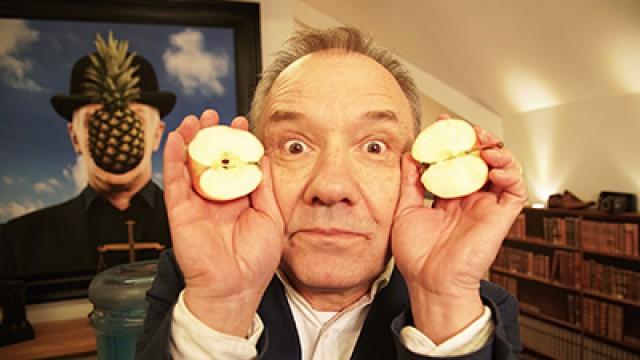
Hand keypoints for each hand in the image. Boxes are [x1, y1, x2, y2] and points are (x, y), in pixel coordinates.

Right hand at [163, 109, 284, 335]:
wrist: (236, 287)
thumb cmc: (256, 260)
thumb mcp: (271, 216)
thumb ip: (265, 186)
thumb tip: (264, 157)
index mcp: (238, 199)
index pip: (234, 163)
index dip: (236, 142)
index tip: (241, 123)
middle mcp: (216, 198)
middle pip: (209, 159)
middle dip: (210, 135)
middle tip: (213, 115)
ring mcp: (197, 204)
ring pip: (188, 165)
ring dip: (189, 141)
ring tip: (194, 119)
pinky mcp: (180, 212)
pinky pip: (173, 181)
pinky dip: (172, 159)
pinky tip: (177, 139)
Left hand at [391, 115, 526, 342]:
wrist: (428, 281)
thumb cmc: (416, 253)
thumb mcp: (405, 210)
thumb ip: (409, 182)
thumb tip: (409, 154)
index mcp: (449, 195)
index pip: (456, 159)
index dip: (452, 139)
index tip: (440, 123)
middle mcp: (470, 197)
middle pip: (481, 158)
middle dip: (475, 138)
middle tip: (465, 129)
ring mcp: (487, 205)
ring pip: (504, 168)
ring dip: (496, 150)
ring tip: (482, 143)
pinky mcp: (501, 215)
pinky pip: (515, 189)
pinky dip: (510, 172)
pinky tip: (493, 166)